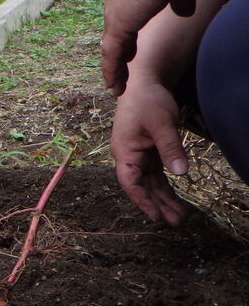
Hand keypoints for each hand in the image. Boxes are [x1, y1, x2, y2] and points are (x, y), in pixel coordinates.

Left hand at [101, 0, 191, 96]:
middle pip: (115, 41)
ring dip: (114, 72)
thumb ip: (179, 2)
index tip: (130, 54)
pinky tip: (112, 86)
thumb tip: (184, 13)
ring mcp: (114, 21)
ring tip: (116, 89)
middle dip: (118, 59)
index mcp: (129, 1)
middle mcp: (117, 11)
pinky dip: (111, 72)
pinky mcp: (116, 29)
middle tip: (119, 74)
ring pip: (111, 53)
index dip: (127, 41)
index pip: (125, 27)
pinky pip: (111, 57)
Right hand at [110, 80, 187, 225]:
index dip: (142, 200)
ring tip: (179, 216)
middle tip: (175, 222)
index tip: (155, 216)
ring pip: (150, 182)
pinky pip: (156, 174)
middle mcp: (128, 156)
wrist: (144, 82)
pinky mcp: (148, 152)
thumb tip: (181, 172)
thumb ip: (170, 148)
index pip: (130, 182)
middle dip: (157, 204)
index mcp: (124, 151)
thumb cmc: (148, 100)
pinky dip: (165, 186)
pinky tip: (175, 198)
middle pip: (141, 186)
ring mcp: (138, 155)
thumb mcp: (162, 123)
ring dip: (163, 198)